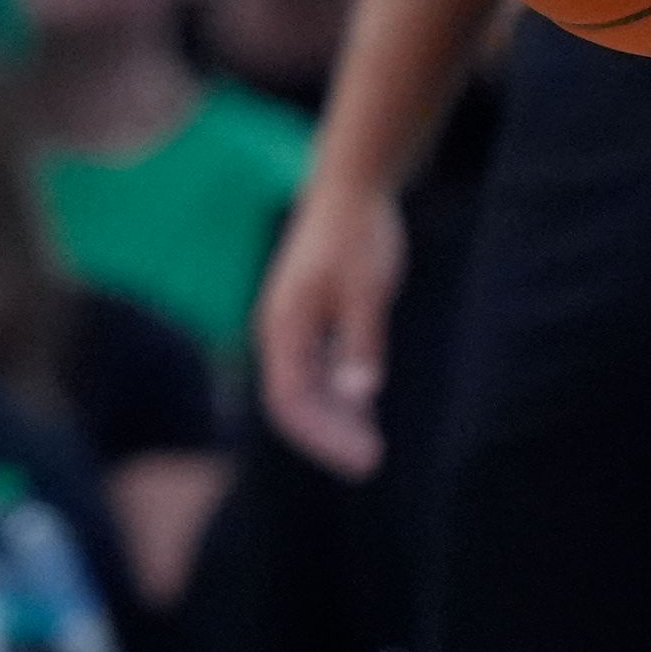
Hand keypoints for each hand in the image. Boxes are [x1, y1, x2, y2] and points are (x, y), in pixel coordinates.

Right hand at [254, 180, 405, 479]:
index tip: (361, 460)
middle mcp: (280, 331)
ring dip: (333, 421)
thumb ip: (360, 342)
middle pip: (293, 401)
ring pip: (304, 388)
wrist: (352, 187)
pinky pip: (316, 369)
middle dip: (327, 438)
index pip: (289, 401)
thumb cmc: (358, 235)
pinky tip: (365, 412)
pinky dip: (337, 396)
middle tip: (370, 464)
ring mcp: (294, 325)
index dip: (321, 438)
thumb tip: (359, 397)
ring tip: (370, 448)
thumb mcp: (366, 290)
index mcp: (283, 326)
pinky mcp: (313, 316)